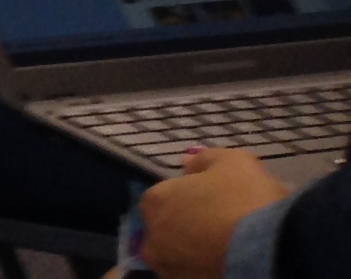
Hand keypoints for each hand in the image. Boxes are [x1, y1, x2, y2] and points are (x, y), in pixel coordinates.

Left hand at [135, 147, 287, 278]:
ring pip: (185, 259)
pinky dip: (212, 270)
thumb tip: (188, 163)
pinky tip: (235, 264)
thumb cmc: (247, 200)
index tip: (218, 203)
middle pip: (172, 231)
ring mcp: (171, 272)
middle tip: (228, 227)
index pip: (166, 198)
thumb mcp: (232, 162)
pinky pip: (200, 275)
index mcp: (154, 202)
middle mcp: (153, 241)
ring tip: (235, 249)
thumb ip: (204, 160)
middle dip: (193, 229)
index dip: (192, 199)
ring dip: (202, 253)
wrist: (274, 252)